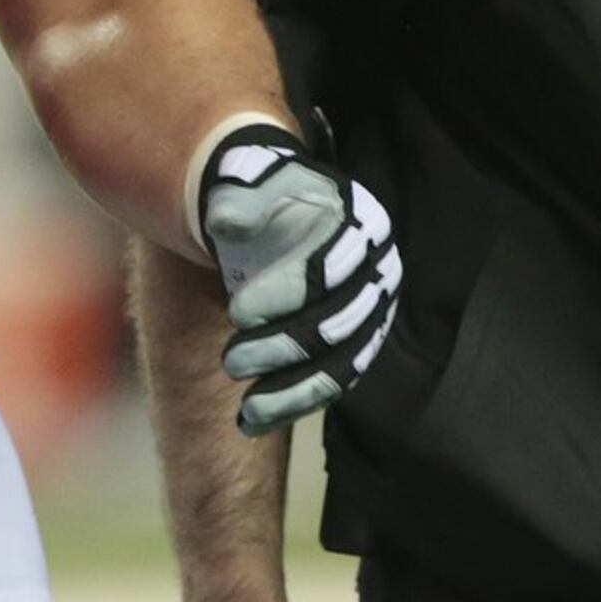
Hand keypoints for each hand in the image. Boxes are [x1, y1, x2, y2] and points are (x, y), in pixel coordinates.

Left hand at [197, 123, 400, 435]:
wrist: (269, 215)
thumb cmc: (261, 195)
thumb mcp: (248, 180)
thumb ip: (238, 197)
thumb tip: (224, 223)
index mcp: (360, 226)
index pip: (329, 271)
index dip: (285, 295)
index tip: (235, 312)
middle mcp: (376, 275)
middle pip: (337, 327)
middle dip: (283, 349)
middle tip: (231, 362)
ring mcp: (369, 317)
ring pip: (339, 367)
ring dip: (291, 390)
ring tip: (247, 407)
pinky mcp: (352, 348)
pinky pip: (331, 385)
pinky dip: (294, 404)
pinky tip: (252, 421)